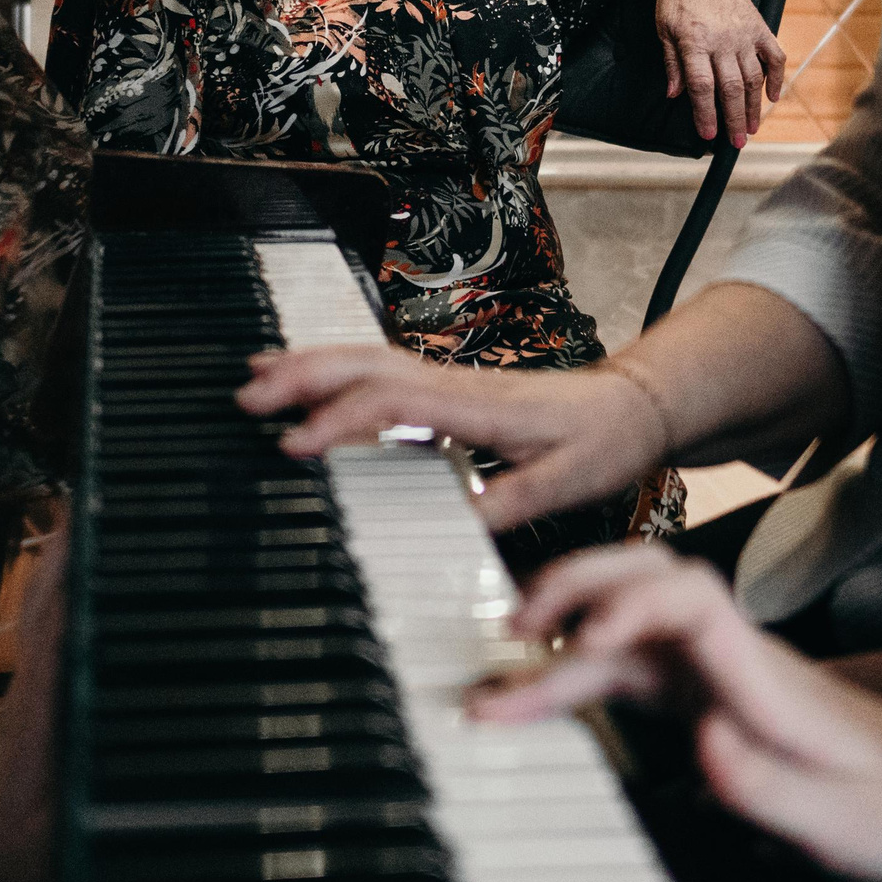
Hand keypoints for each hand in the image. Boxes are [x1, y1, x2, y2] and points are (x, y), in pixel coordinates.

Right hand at [237, 344, 667, 531]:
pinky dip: (336, 371)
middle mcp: (458, 385)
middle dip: (304, 376)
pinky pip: (381, 371)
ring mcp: (451, 382)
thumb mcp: (568, 481)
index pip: (394, 400)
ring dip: (311, 364)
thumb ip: (512, 499)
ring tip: (256, 376)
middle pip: (367, 364)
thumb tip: (457, 521)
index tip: (296, 445)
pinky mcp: (449, 390)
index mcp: (481, 406)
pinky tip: (308, 381)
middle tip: (247, 398)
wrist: (633, 405)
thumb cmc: (602, 441)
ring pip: (368, 359)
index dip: (340, 419)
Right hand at [470, 546, 881, 881]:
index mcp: (765, 674)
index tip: (585, 643)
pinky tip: (533, 692)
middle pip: (645, 580)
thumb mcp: (845, 822)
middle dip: (573, 588)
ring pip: (624, 616)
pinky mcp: (701, 691)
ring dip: (561, 621)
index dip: (632, 607)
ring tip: (499, 660)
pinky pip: (623, 661)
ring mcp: (713, 668)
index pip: (691, 602)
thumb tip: (704, 740)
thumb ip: (771, 787)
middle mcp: (732, 656)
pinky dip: (571, 667)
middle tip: (511, 632)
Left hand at [654, 0, 785, 147]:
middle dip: (733, 119)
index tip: (708, 135)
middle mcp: (723, 40)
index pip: (702, 86)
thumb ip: (672, 63)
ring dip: (753, 107)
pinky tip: (773, 98)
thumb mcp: (664, 28)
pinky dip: (776, 79)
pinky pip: (775, 57)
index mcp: (695, 41)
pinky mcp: (759, 28)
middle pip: (730, 88)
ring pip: (753, 78)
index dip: (705, 113)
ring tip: (751, 129)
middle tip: (735, 143)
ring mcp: (745, 34)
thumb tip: (675, 95)